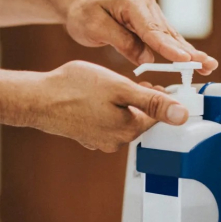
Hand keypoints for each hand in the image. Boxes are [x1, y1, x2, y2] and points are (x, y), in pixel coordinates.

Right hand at [31, 61, 187, 151]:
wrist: (38, 99)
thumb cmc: (74, 89)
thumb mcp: (120, 88)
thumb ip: (153, 102)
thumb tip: (182, 115)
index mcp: (129, 130)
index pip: (160, 114)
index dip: (160, 94)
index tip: (151, 80)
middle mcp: (117, 141)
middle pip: (142, 118)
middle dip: (141, 99)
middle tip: (131, 80)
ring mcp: (100, 141)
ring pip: (124, 119)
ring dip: (123, 103)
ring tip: (110, 86)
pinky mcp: (87, 137)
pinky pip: (106, 122)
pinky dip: (106, 109)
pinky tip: (95, 97)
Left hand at [65, 0, 218, 75]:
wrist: (81, 7)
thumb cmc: (85, 15)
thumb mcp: (96, 28)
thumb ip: (123, 42)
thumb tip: (146, 59)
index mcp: (133, 3)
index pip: (152, 30)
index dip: (168, 47)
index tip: (184, 60)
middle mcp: (146, 6)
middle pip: (168, 34)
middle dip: (188, 52)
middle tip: (207, 65)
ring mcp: (151, 14)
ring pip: (172, 38)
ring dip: (190, 53)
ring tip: (209, 66)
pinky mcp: (151, 24)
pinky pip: (166, 40)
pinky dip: (179, 52)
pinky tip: (195, 62)